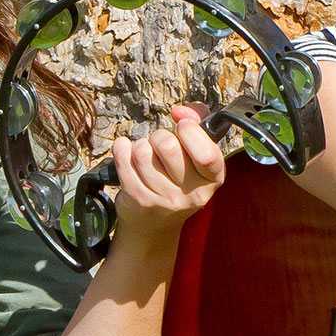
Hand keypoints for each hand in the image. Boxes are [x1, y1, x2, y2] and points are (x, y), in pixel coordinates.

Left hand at [108, 105, 225, 247]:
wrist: (155, 224)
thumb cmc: (177, 179)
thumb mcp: (195, 155)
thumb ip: (196, 123)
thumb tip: (181, 111)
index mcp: (213, 179)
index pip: (206, 153)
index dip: (191, 131)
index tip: (182, 125)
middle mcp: (193, 193)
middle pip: (168, 146)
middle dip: (159, 137)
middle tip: (159, 145)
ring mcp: (165, 200)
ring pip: (143, 151)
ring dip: (140, 146)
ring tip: (145, 155)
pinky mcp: (140, 200)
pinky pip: (124, 161)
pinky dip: (122, 149)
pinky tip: (126, 152)